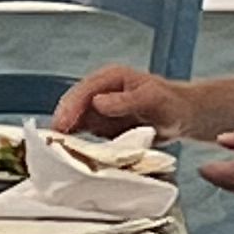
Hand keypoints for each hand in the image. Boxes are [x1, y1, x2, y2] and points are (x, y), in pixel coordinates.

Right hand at [51, 63, 181, 139]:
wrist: (181, 116)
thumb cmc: (171, 103)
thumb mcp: (152, 99)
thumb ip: (126, 101)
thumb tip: (98, 103)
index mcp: (111, 78)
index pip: (84, 91)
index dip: (70, 107)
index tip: (62, 124)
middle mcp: (100, 92)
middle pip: (73, 105)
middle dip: (62, 122)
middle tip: (52, 142)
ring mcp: (98, 109)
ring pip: (74, 121)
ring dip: (65, 135)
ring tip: (56, 151)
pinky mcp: (100, 126)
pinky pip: (83, 134)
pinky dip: (75, 143)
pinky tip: (69, 155)